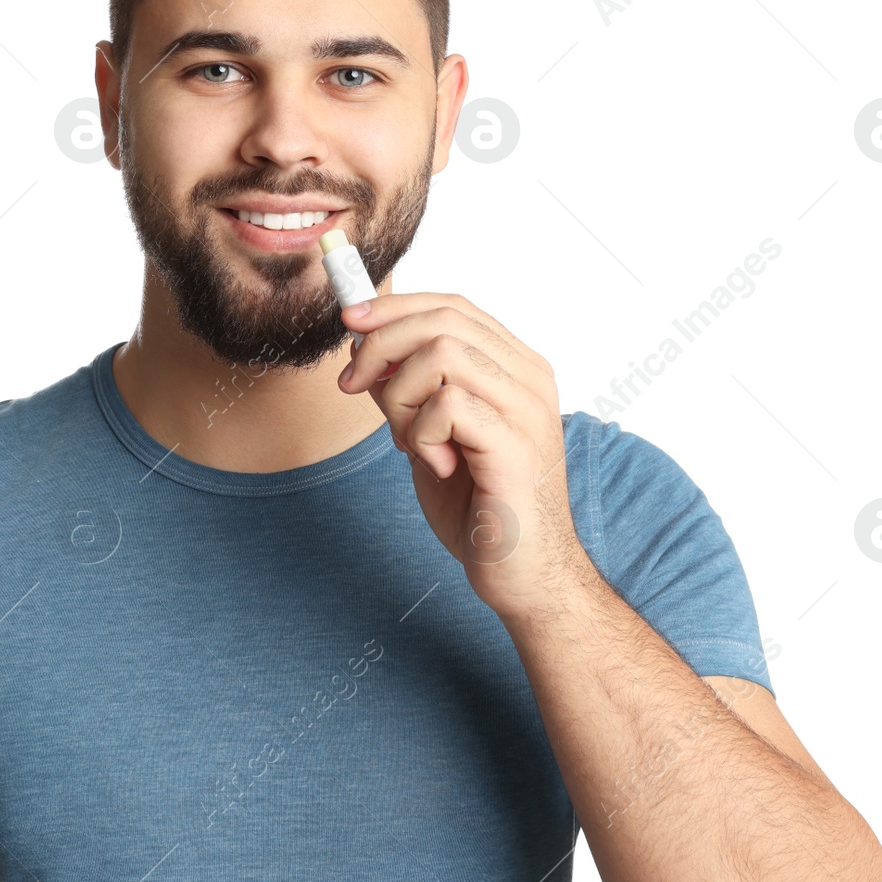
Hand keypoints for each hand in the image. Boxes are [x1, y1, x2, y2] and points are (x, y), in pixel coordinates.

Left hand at [337, 292, 586, 621]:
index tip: (350, 323)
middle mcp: (530, 379)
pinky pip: (448, 404)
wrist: (523, 574)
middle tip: (353, 384)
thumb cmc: (479, 507)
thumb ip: (408, 391)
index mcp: (516, 369)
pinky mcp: (516, 445)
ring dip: (401, 394)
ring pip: (442, 354)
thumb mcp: (430, 435)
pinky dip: (421, 431)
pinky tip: (434, 464)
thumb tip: (364, 348)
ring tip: (409, 441)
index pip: (453, 306)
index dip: (395, 307)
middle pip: (444, 319)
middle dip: (381, 344)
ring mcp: (528, 410)